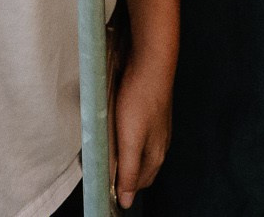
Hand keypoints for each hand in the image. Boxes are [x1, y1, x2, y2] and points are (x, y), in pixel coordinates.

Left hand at [111, 47, 173, 206]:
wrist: (151, 62)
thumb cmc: (139, 99)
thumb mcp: (130, 140)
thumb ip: (128, 171)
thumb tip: (126, 202)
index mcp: (156, 155)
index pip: (138, 184)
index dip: (122, 189)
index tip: (103, 187)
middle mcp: (160, 144)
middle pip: (141, 170)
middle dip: (124, 174)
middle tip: (103, 170)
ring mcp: (158, 128)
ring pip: (140, 151)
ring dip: (126, 156)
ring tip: (107, 152)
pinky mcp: (152, 112)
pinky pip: (140, 135)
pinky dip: (128, 140)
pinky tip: (118, 130)